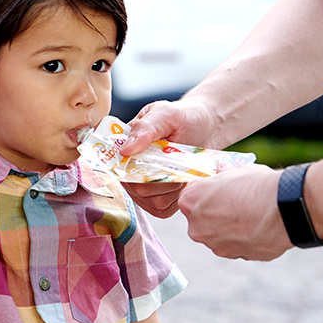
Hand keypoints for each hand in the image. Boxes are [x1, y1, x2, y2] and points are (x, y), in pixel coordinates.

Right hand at [119, 98, 216, 217]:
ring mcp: (144, 190)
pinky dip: (179, 196)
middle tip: (176, 157)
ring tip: (182, 166)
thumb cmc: (183, 118)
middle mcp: (130, 172)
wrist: (206, 127)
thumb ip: (145, 128)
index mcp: (124, 149)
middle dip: (162, 175)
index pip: (116, 168)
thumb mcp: (164, 114)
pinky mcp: (161, 201)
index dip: (133, 169)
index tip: (157, 157)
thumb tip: (125, 150)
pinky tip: (185, 180)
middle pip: (137, 189)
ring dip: (173, 185)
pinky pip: (164, 208)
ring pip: (153, 201)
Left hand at [178, 164, 292, 259]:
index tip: (219, 190)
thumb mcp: (237, 170)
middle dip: (215, 212)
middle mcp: (196, 226)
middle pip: (200, 218)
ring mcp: (213, 244)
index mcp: (190, 201)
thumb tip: (221, 169)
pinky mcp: (232, 256)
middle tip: (236, 203)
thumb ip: (223, 173)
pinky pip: (234, 245)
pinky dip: (243, 239)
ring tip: (251, 215)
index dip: (206, 192)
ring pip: (217, 234)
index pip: (190, 195)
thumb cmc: (258, 185)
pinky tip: (258, 227)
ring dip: (229, 228)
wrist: (285, 208)